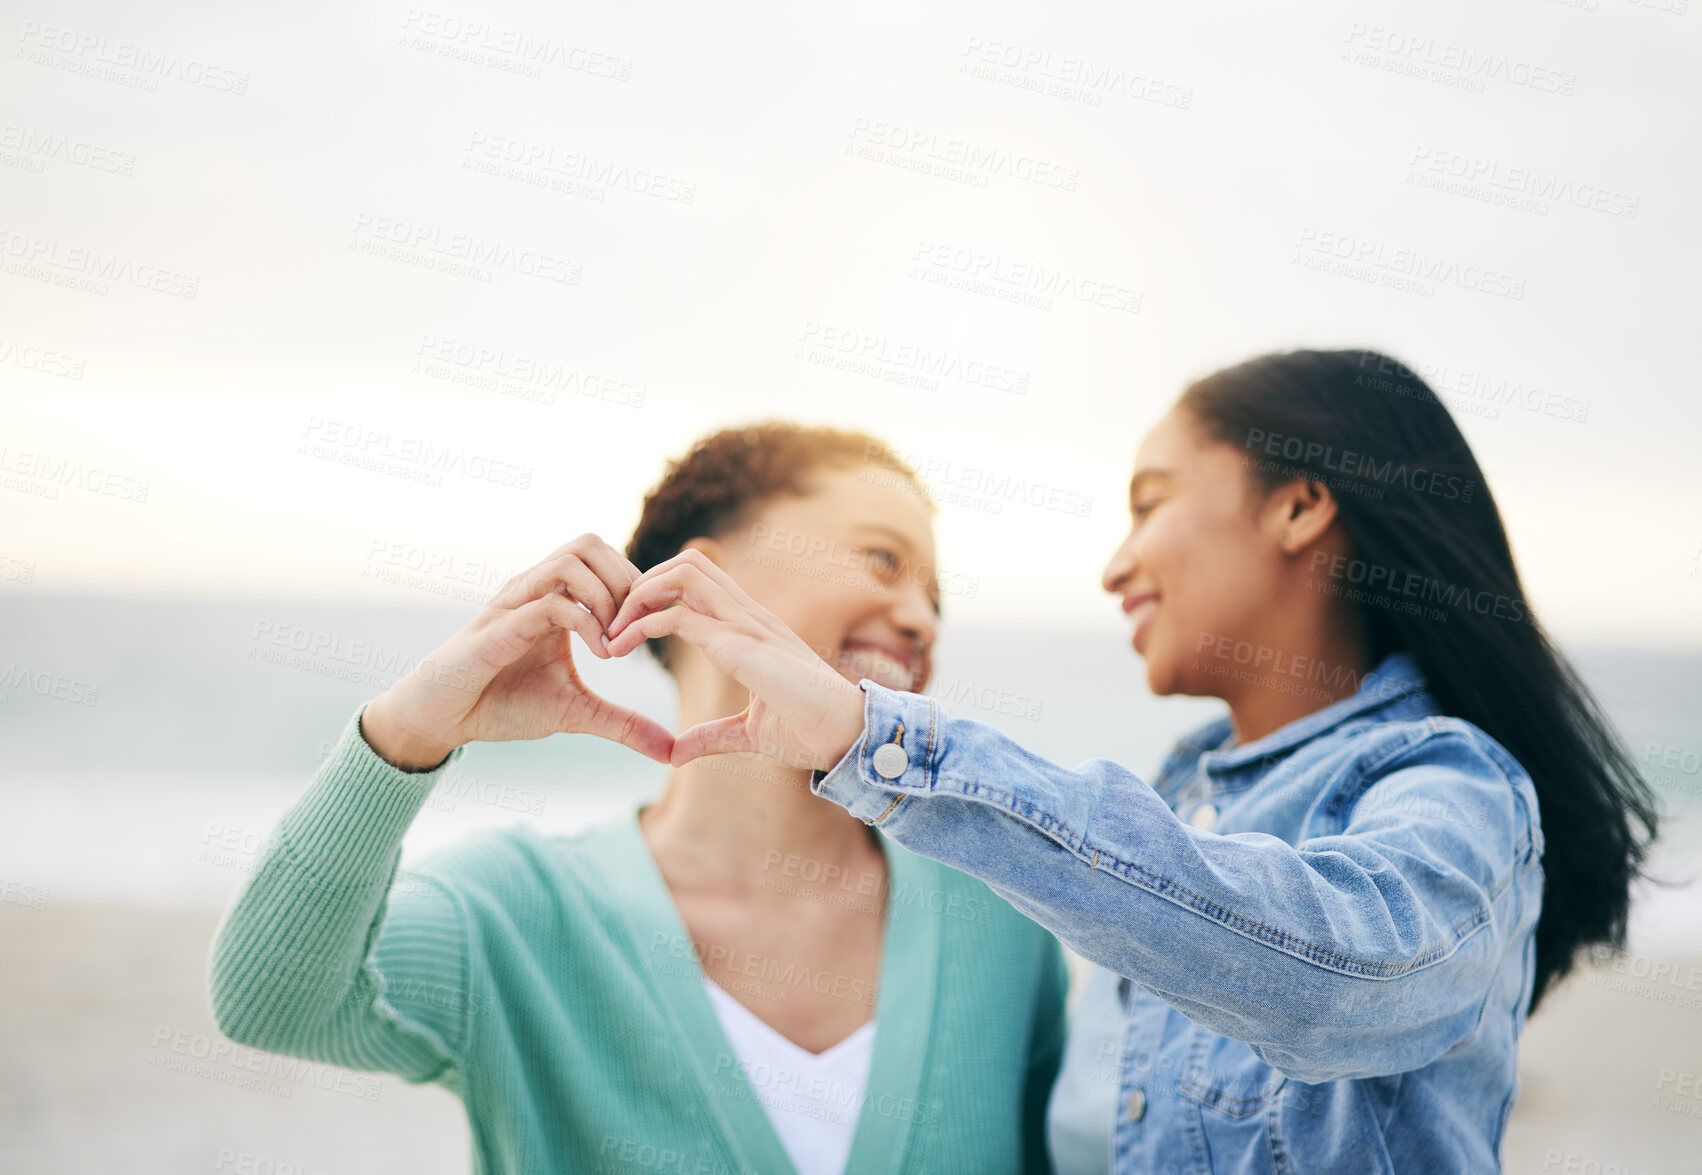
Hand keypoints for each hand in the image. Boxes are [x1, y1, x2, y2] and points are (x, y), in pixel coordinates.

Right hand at [361, 534, 674, 768]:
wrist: (445, 719)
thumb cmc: (504, 704)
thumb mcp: (577, 713)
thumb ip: (624, 724)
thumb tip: (670, 750)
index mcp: (556, 598)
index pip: (606, 559)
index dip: (638, 586)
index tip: (654, 629)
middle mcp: (535, 589)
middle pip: (590, 543)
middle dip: (626, 581)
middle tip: (639, 628)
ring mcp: (515, 602)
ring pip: (571, 560)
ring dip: (607, 597)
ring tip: (617, 643)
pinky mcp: (499, 626)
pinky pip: (549, 602)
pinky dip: (586, 623)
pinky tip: (601, 654)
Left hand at [604, 549, 867, 769]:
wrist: (847, 737)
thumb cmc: (812, 731)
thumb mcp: (749, 733)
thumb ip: (713, 735)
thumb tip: (678, 752)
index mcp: (753, 628)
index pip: (701, 584)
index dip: (660, 595)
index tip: (629, 630)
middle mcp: (749, 616)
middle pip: (688, 564)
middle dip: (643, 583)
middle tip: (613, 622)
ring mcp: (746, 625)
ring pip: (682, 574)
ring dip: (638, 596)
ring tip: (612, 632)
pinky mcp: (740, 646)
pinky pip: (678, 617)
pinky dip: (640, 626)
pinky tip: (619, 649)